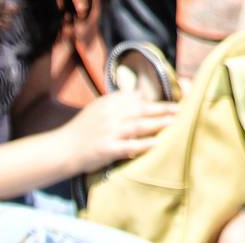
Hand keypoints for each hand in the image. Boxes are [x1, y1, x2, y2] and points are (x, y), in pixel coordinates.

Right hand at [56, 90, 174, 172]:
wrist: (63, 149)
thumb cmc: (83, 129)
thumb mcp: (99, 108)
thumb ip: (118, 101)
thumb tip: (140, 95)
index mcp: (109, 103)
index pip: (137, 99)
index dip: (155, 100)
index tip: (174, 101)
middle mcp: (110, 115)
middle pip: (142, 110)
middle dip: (163, 109)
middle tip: (181, 110)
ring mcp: (109, 132)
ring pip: (139, 126)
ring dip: (158, 124)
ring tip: (175, 123)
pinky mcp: (107, 149)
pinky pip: (129, 146)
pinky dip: (144, 145)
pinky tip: (157, 144)